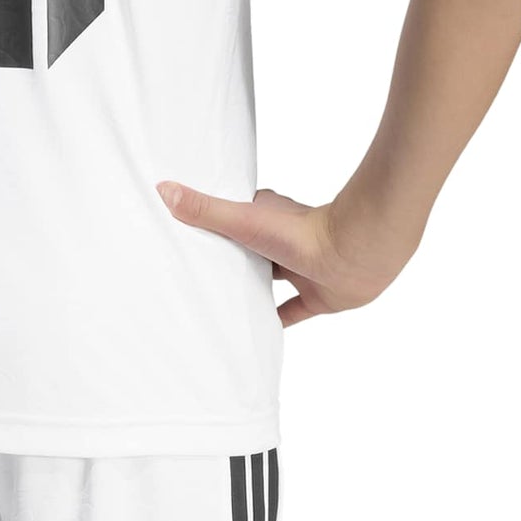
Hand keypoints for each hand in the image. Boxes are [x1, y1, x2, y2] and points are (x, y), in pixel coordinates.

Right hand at [154, 182, 419, 326]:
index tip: (184, 235)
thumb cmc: (303, 230)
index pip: (230, 218)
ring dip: (249, 289)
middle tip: (195, 275)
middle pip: (247, 253)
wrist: (356, 253)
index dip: (210, 226)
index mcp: (265, 217)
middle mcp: (281, 242)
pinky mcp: (316, 296)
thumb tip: (164, 188)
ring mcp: (299, 269)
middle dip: (226, 261)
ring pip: (268, 281)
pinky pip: (291, 312)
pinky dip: (275, 321)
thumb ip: (205, 210)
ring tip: (217, 303)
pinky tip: (256, 333)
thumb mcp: (243, 220)